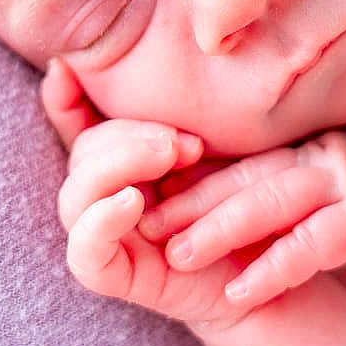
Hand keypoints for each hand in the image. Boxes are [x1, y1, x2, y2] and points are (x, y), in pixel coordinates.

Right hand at [41, 59, 248, 333]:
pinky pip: (85, 255)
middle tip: (183, 138)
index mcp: (126, 160)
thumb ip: (183, 110)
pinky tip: (131, 201)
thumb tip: (128, 68)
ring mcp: (110, 237)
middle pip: (83, 154)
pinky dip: (100, 222)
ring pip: (76, 197)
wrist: (282, 268)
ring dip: (118, 165)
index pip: (77, 124)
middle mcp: (109, 195)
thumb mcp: (224, 142)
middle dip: (126, 135)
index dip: (64, 99)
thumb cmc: (254, 199)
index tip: (66, 67)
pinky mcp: (118, 278)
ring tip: (171, 153)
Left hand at [139, 118, 345, 308]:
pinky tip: (240, 293)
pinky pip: (310, 248)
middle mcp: (316, 165)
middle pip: (237, 179)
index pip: (240, 162)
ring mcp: (340, 190)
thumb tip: (289, 193)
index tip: (145, 191)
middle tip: (133, 219)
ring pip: (263, 205)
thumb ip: (319, 174)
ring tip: (171, 253)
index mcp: (311, 153)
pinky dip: (272, 269)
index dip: (191, 176)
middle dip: (184, 200)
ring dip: (214, 229)